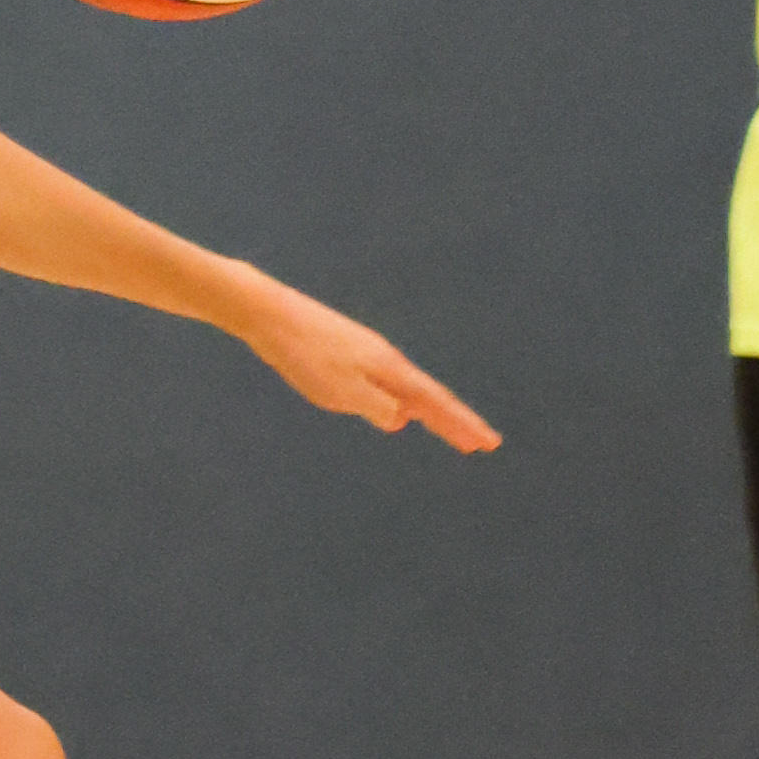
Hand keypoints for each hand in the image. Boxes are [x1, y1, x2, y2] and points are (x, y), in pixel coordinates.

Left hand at [229, 281, 501, 452]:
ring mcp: (368, 355)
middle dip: (456, 423)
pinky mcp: (348, 355)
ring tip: (454, 433)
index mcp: (389, 369)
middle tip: (483, 444)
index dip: (462, 425)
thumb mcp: (341, 390)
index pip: (435, 403)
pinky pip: (387, 385)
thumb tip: (401, 418)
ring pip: (408, 391)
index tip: (489, 443)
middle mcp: (385, 360)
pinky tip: (398, 412)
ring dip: (432, 414)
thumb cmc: (304, 354)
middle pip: (429, 397)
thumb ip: (375, 406)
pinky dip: (403, 403)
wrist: (269, 314)